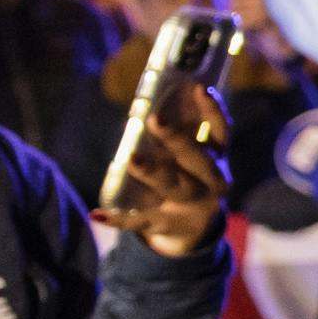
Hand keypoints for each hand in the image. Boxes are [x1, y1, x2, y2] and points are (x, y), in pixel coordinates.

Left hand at [113, 82, 232, 259]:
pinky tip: (97, 213)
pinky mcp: (167, 224)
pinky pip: (142, 221)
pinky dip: (119, 219)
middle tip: (156, 119)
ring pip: (173, 186)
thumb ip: (180, 135)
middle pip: (197, 159)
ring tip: (132, 159)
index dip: (211, 111)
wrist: (196, 230)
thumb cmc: (190, 180)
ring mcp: (190, 204)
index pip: (219, 132)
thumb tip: (151, 100)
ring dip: (153, 172)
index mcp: (217, 159)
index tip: (197, 88)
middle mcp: (211, 181)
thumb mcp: (195, 159)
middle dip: (178, 139)